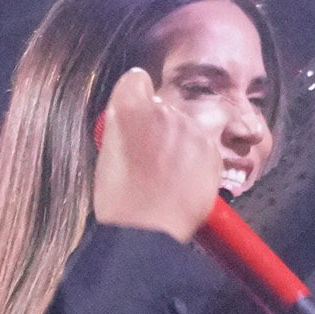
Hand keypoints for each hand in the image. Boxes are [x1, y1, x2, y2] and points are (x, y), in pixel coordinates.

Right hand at [92, 66, 221, 242]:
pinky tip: (179, 182)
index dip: (132, 100)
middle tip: (145, 159)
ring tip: (163, 176)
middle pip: (161, 108)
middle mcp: (163, 110)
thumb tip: (130, 115)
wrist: (147, 231)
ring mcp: (189, 129)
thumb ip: (120, 126)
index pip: (134, 81)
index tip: (131, 120)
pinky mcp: (209, 150)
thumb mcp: (105, 156)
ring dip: (176, 144)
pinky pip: (201, 145)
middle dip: (155, 127)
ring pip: (183, 127)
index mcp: (128, 107)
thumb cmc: (119, 200)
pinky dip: (193, 159)